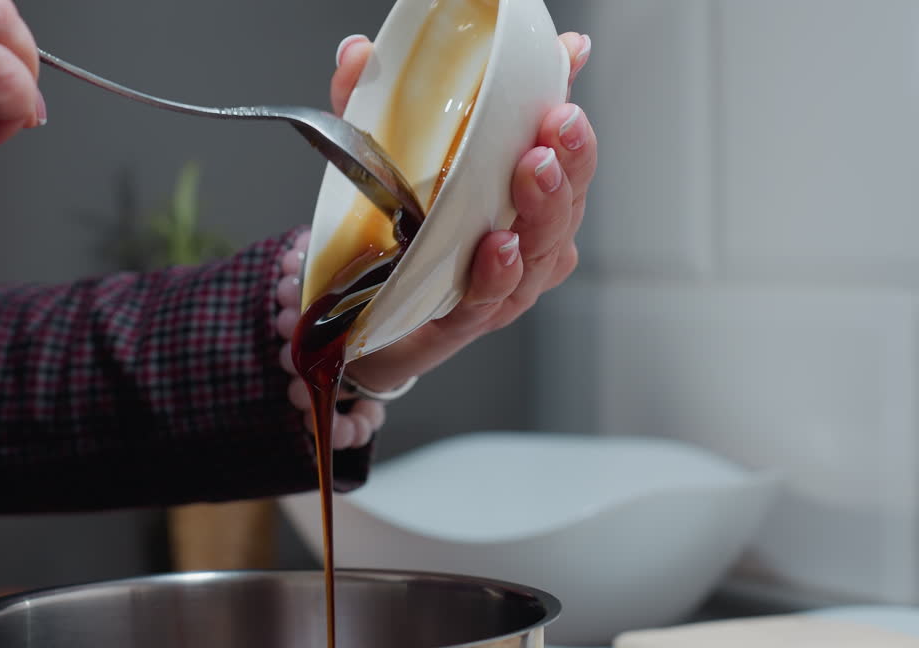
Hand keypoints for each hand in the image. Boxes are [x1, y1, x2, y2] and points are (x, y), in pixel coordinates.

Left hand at [274, 32, 595, 445]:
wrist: (350, 317)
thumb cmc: (387, 236)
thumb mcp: (374, 158)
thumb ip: (367, 104)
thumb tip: (357, 52)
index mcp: (514, 193)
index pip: (559, 148)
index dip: (569, 110)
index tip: (570, 66)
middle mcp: (521, 238)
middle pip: (568, 201)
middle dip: (570, 160)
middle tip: (556, 127)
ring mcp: (501, 284)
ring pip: (544, 251)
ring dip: (544, 211)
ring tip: (535, 173)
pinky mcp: (464, 322)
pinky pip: (491, 301)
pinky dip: (498, 276)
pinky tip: (500, 250)